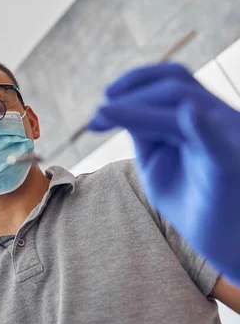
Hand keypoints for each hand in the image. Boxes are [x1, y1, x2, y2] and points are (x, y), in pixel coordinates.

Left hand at [88, 63, 239, 283]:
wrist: (221, 243)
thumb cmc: (190, 199)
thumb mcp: (157, 159)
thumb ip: (142, 130)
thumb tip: (115, 106)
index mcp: (205, 114)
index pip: (172, 80)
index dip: (134, 82)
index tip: (101, 104)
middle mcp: (221, 118)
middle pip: (174, 86)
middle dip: (128, 96)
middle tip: (96, 118)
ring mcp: (229, 139)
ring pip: (184, 104)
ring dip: (137, 108)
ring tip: (105, 115)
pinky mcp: (230, 167)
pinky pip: (218, 143)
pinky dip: (202, 127)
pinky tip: (187, 116)